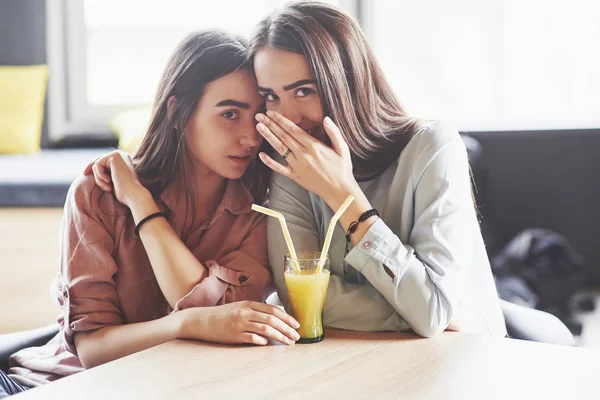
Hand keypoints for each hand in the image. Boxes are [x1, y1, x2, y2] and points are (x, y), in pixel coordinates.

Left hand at [83, 150, 146, 206]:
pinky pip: (98, 164)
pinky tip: (109, 181)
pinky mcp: (114, 156)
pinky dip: (100, 175)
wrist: (132, 194)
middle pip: (99, 160)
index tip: (84, 172)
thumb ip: (106, 172)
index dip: (93, 166)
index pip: (104, 161)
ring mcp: (118, 154)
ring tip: (108, 186)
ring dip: (99, 178)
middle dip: (93, 170)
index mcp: (123, 160)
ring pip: (97, 164)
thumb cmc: (124, 192)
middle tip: (85, 174)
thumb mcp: (112, 180)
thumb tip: (91, 168)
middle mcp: (122, 154)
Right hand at [176, 301, 300, 344]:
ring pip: (265, 329)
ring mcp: (239, 323)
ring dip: (280, 336)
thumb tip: (274, 319)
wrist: (202, 320)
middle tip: (297, 336)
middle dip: (287, 328)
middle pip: (272, 319)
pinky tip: (268, 343)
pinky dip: (261, 340)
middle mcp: (245, 312)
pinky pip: (251, 338)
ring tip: (288, 342)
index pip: (272, 310)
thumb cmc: (223, 315)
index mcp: (248, 304)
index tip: (296, 325)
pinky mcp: (233, 335)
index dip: (287, 317)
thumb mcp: (240, 308)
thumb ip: (256, 312)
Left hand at [255, 111, 357, 207]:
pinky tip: (261, 155)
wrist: (339, 191)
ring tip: (259, 127)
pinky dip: (270, 162)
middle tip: (259, 116)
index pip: (294, 130)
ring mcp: (298, 166)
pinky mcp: (295, 176)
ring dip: (269, 137)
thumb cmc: (342, 169)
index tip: (272, 113)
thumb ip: (334, 132)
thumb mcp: (342, 148)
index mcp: (314, 146)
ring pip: (280, 149)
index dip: (281, 120)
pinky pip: (280, 168)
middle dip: (271, 125)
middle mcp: (303, 155)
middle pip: (284, 137)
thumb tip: (326, 119)